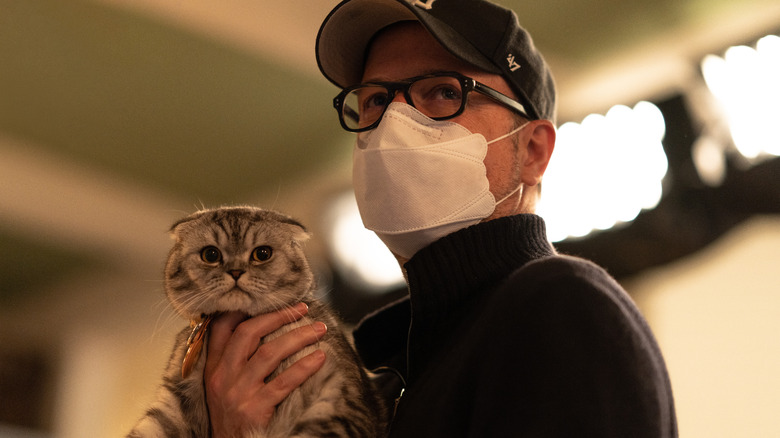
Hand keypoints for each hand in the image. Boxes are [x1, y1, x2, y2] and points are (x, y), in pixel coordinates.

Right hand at [204, 303, 326, 437]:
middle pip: (249, 334)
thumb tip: (264, 329)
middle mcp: (223, 377)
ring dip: (298, 337)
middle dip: (278, 317)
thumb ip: (234, 360)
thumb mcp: (222, 386)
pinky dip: (304, 367)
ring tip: (319, 330)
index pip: (222, 328)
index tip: (272, 300)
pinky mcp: (255, 409)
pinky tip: (320, 358)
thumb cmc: (232, 417)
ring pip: (270, 353)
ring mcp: (238, 393)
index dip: (245, 310)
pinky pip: (284, 382)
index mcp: (214, 368)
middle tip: (302, 309)